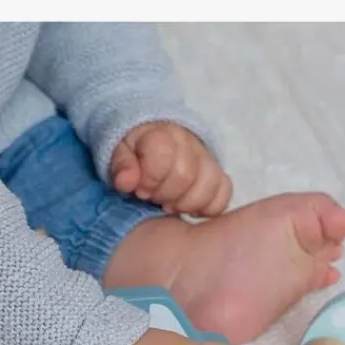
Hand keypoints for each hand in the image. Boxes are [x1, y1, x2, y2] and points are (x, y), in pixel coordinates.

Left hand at [110, 122, 232, 216]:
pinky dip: (209, 206)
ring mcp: (206, 159)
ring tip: (171, 205)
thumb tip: (126, 182)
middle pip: (186, 175)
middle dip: (166, 194)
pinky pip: (225, 192)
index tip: (141, 190)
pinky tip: (191, 209)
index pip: (163, 156)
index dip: (150, 179)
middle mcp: (189, 143)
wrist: (156, 141)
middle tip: (154, 198)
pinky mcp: (218, 174)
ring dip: (188, 203)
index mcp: (161, 135)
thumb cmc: (136, 153)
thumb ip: (121, 165)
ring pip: (210, 184)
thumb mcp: (119, 153)